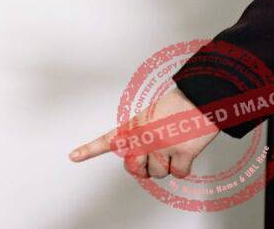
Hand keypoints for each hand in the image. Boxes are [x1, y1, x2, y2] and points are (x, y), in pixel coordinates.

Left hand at [70, 88, 218, 178]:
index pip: (108, 140)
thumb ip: (139, 135)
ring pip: (158, 172)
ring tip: (173, 146)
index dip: (89, 150)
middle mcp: (145, 137)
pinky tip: (184, 152)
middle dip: (143, 167)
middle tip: (153, 156)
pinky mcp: (182, 153)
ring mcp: (163, 146)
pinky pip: (178, 174)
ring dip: (166, 165)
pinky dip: (182, 168)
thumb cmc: (176, 105)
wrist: (200, 99)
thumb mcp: (148, 115)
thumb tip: (139, 157)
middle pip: (135, 168)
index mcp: (135, 126)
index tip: (73, 156)